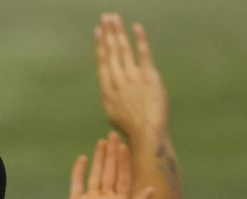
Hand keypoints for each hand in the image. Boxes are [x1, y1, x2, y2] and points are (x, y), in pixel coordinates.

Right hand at [60, 133, 153, 198]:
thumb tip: (151, 189)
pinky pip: (77, 183)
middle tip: (114, 136)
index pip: (124, 177)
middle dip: (113, 154)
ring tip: (102, 142)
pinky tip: (83, 158)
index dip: (125, 161)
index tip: (125, 146)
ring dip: (99, 158)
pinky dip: (80, 171)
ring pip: (96, 173)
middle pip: (110, 171)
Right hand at [95, 13, 168, 143]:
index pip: (102, 62)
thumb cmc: (130, 127)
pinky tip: (136, 28)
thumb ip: (111, 94)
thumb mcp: (113, 112)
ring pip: (124, 49)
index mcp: (107, 90)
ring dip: (118, 31)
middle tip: (106, 17)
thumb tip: (110, 84)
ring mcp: (133, 78)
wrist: (146, 134)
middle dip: (108, 32)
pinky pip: (143, 53)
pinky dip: (140, 39)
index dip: (100, 45)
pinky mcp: (148, 77)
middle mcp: (117, 81)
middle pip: (111, 51)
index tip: (97, 31)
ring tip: (115, 18)